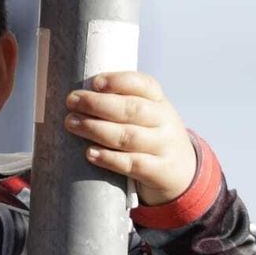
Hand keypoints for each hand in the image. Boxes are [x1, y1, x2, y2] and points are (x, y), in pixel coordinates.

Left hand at [64, 71, 195, 205]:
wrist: (183, 172)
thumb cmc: (150, 136)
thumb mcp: (147, 115)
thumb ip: (121, 103)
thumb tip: (78, 96)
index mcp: (159, 100)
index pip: (143, 84)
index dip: (119, 81)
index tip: (95, 82)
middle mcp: (165, 120)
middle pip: (131, 109)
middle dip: (98, 104)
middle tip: (71, 101)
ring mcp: (164, 146)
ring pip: (128, 136)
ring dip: (96, 129)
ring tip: (72, 123)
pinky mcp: (159, 171)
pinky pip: (132, 164)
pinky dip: (109, 158)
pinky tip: (90, 153)